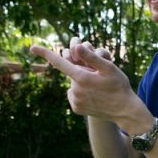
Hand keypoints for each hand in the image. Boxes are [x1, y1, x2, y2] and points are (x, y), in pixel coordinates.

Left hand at [30, 42, 148, 130]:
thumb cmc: (119, 86)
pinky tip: (95, 96)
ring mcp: (75, 100)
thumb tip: (76, 47)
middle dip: (81, 71)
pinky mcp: (76, 108)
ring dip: (82, 82)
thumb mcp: (109, 68)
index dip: (45, 53)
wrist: (125, 110)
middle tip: (98, 77)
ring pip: (74, 84)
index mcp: (81, 78)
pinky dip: (82, 93)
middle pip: (73, 73)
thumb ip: (91, 57)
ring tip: (99, 88)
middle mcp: (74, 90)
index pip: (60, 63)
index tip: (32, 48)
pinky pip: (75, 95)